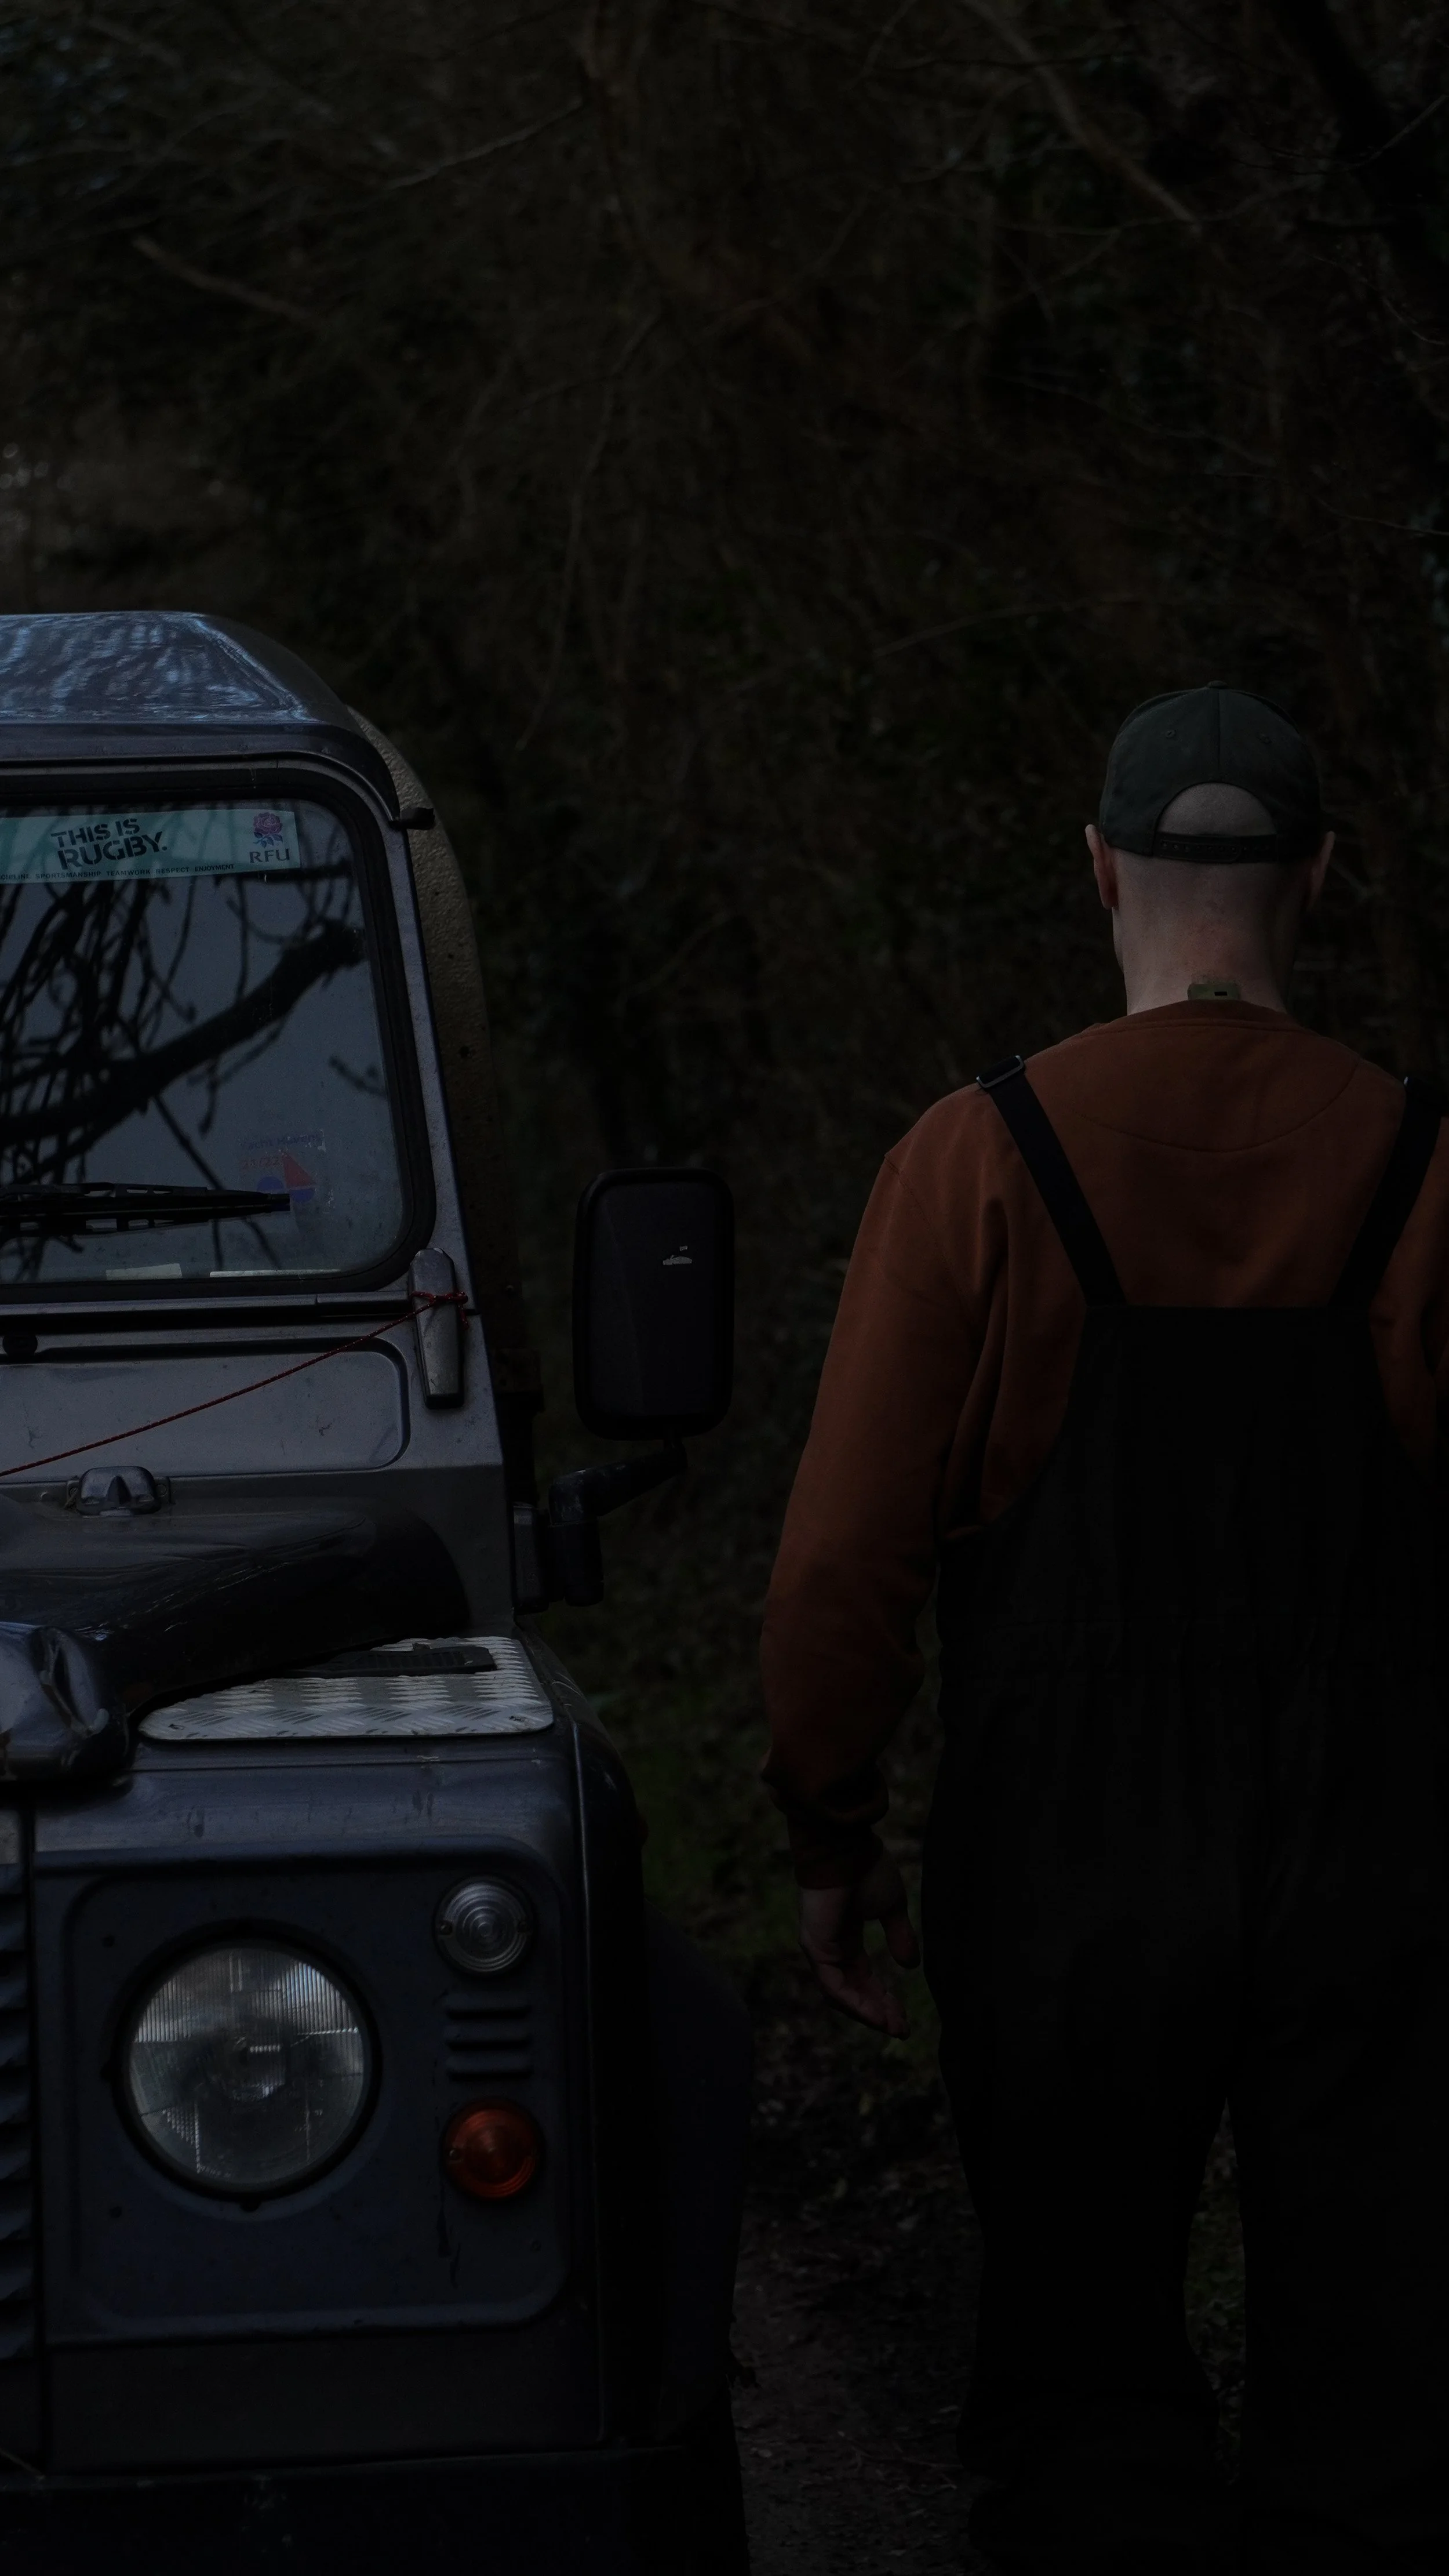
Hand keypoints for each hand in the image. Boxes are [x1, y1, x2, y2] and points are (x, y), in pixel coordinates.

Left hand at [798, 1851, 920, 2036]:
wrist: (846, 1846)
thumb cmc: (866, 1868)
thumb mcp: (892, 1907)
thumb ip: (900, 1935)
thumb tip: (909, 1966)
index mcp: (846, 1937)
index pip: (863, 1978)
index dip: (883, 1999)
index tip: (904, 2018)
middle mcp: (831, 1947)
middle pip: (853, 1992)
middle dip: (878, 2012)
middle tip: (901, 2030)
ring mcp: (820, 1949)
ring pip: (841, 1995)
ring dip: (868, 2013)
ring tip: (892, 2027)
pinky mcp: (815, 1947)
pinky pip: (832, 1986)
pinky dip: (855, 2003)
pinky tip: (877, 2015)